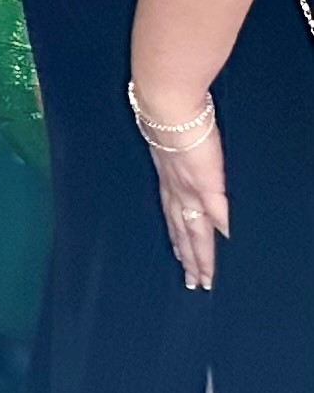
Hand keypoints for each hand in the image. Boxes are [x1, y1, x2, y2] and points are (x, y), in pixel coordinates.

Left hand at [138, 91, 227, 291]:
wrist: (164, 107)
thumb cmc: (167, 121)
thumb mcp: (169, 149)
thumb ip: (181, 168)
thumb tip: (187, 184)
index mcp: (168, 185)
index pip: (175, 223)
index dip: (179, 245)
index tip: (182, 265)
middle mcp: (176, 192)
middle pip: (183, 234)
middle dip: (189, 260)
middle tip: (194, 284)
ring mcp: (189, 189)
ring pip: (194, 231)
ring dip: (199, 256)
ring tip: (202, 278)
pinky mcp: (205, 182)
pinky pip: (214, 211)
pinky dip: (219, 228)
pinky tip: (227, 242)